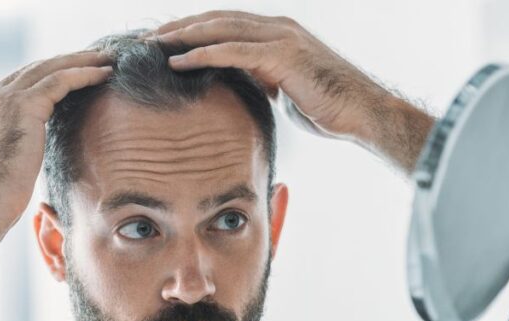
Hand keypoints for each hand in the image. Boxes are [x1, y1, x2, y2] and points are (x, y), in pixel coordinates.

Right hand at [0, 50, 112, 227]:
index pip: (16, 84)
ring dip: (80, 61)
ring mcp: (1, 98)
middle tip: (94, 57)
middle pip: (32, 70)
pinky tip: (103, 74)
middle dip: (65, 61)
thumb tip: (25, 158)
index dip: (45, 77)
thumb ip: (8, 149)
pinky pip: (59, 80)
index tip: (70, 76)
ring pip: (47, 69)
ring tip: (106, 59)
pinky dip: (83, 74)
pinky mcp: (21, 106)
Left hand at [145, 11, 393, 143]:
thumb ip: (266, 80)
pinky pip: (233, 51)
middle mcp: (276, 27)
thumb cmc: (329, 106)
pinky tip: (178, 62)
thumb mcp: (287, 89)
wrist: (362, 113)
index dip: (192, 30)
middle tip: (145, 39)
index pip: (225, 25)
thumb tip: (248, 88)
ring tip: (152, 46)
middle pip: (216, 20)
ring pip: (220, 29)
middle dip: (179, 27)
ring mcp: (280, 37)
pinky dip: (203, 54)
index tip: (163, 41)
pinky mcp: (282, 55)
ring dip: (182, 36)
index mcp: (276, 33)